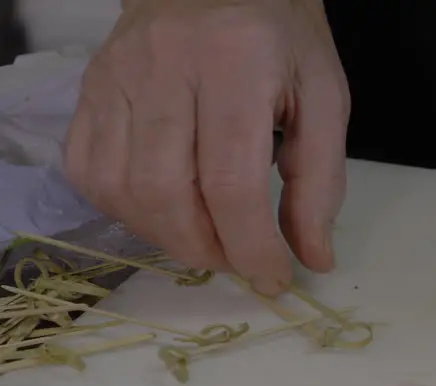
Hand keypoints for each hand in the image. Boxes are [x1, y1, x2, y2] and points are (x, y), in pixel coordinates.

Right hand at [63, 0, 349, 295]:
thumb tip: (313, 258)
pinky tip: (166, 211)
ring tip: (210, 240)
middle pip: (167, 192)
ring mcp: (116, 75)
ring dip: (167, 237)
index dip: (251, 246)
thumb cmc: (280, 37)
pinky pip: (89, 170)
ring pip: (122, 188)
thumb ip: (321, 181)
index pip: (230, 182)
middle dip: (207, 249)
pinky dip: (126, 210)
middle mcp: (164, 66)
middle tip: (240, 261)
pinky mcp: (90, 86)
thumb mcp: (324, 97)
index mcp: (234, 63)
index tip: (274, 277)